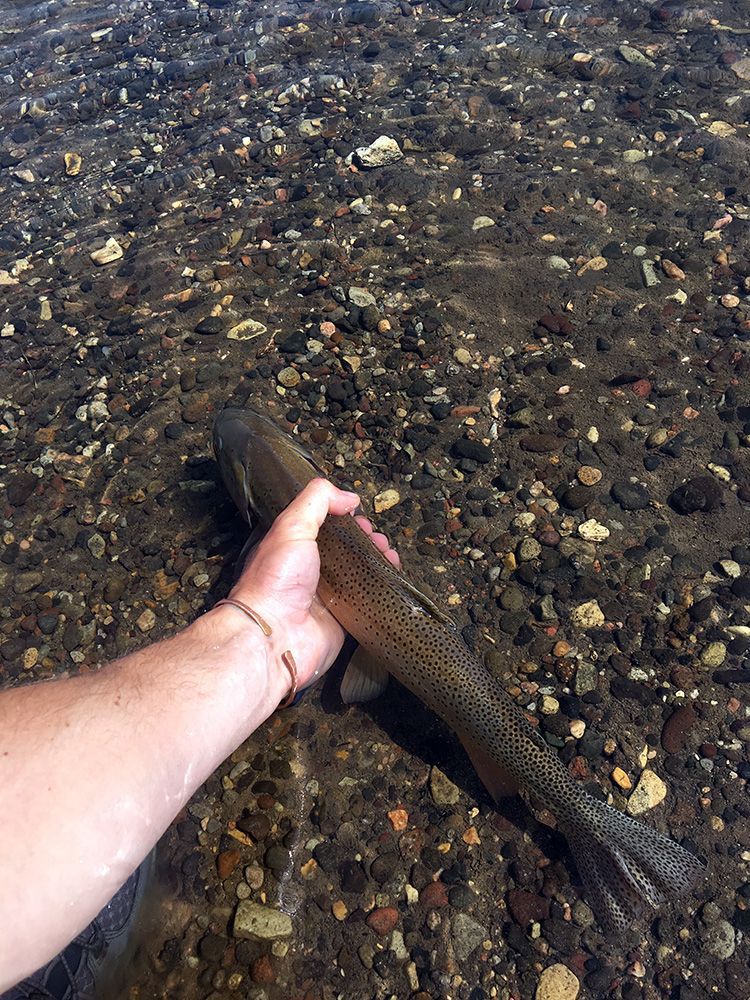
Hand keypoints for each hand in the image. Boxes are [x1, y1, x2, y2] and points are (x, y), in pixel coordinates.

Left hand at [227, 479, 399, 692]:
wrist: (275, 636)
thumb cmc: (276, 580)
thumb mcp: (292, 526)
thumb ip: (317, 501)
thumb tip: (348, 496)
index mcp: (292, 548)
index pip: (322, 527)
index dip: (343, 518)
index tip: (359, 515)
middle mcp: (309, 572)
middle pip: (344, 550)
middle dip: (365, 539)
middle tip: (377, 538)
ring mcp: (326, 597)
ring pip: (359, 574)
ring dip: (377, 561)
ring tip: (389, 554)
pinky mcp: (343, 620)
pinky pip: (367, 601)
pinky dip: (383, 588)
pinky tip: (393, 576)